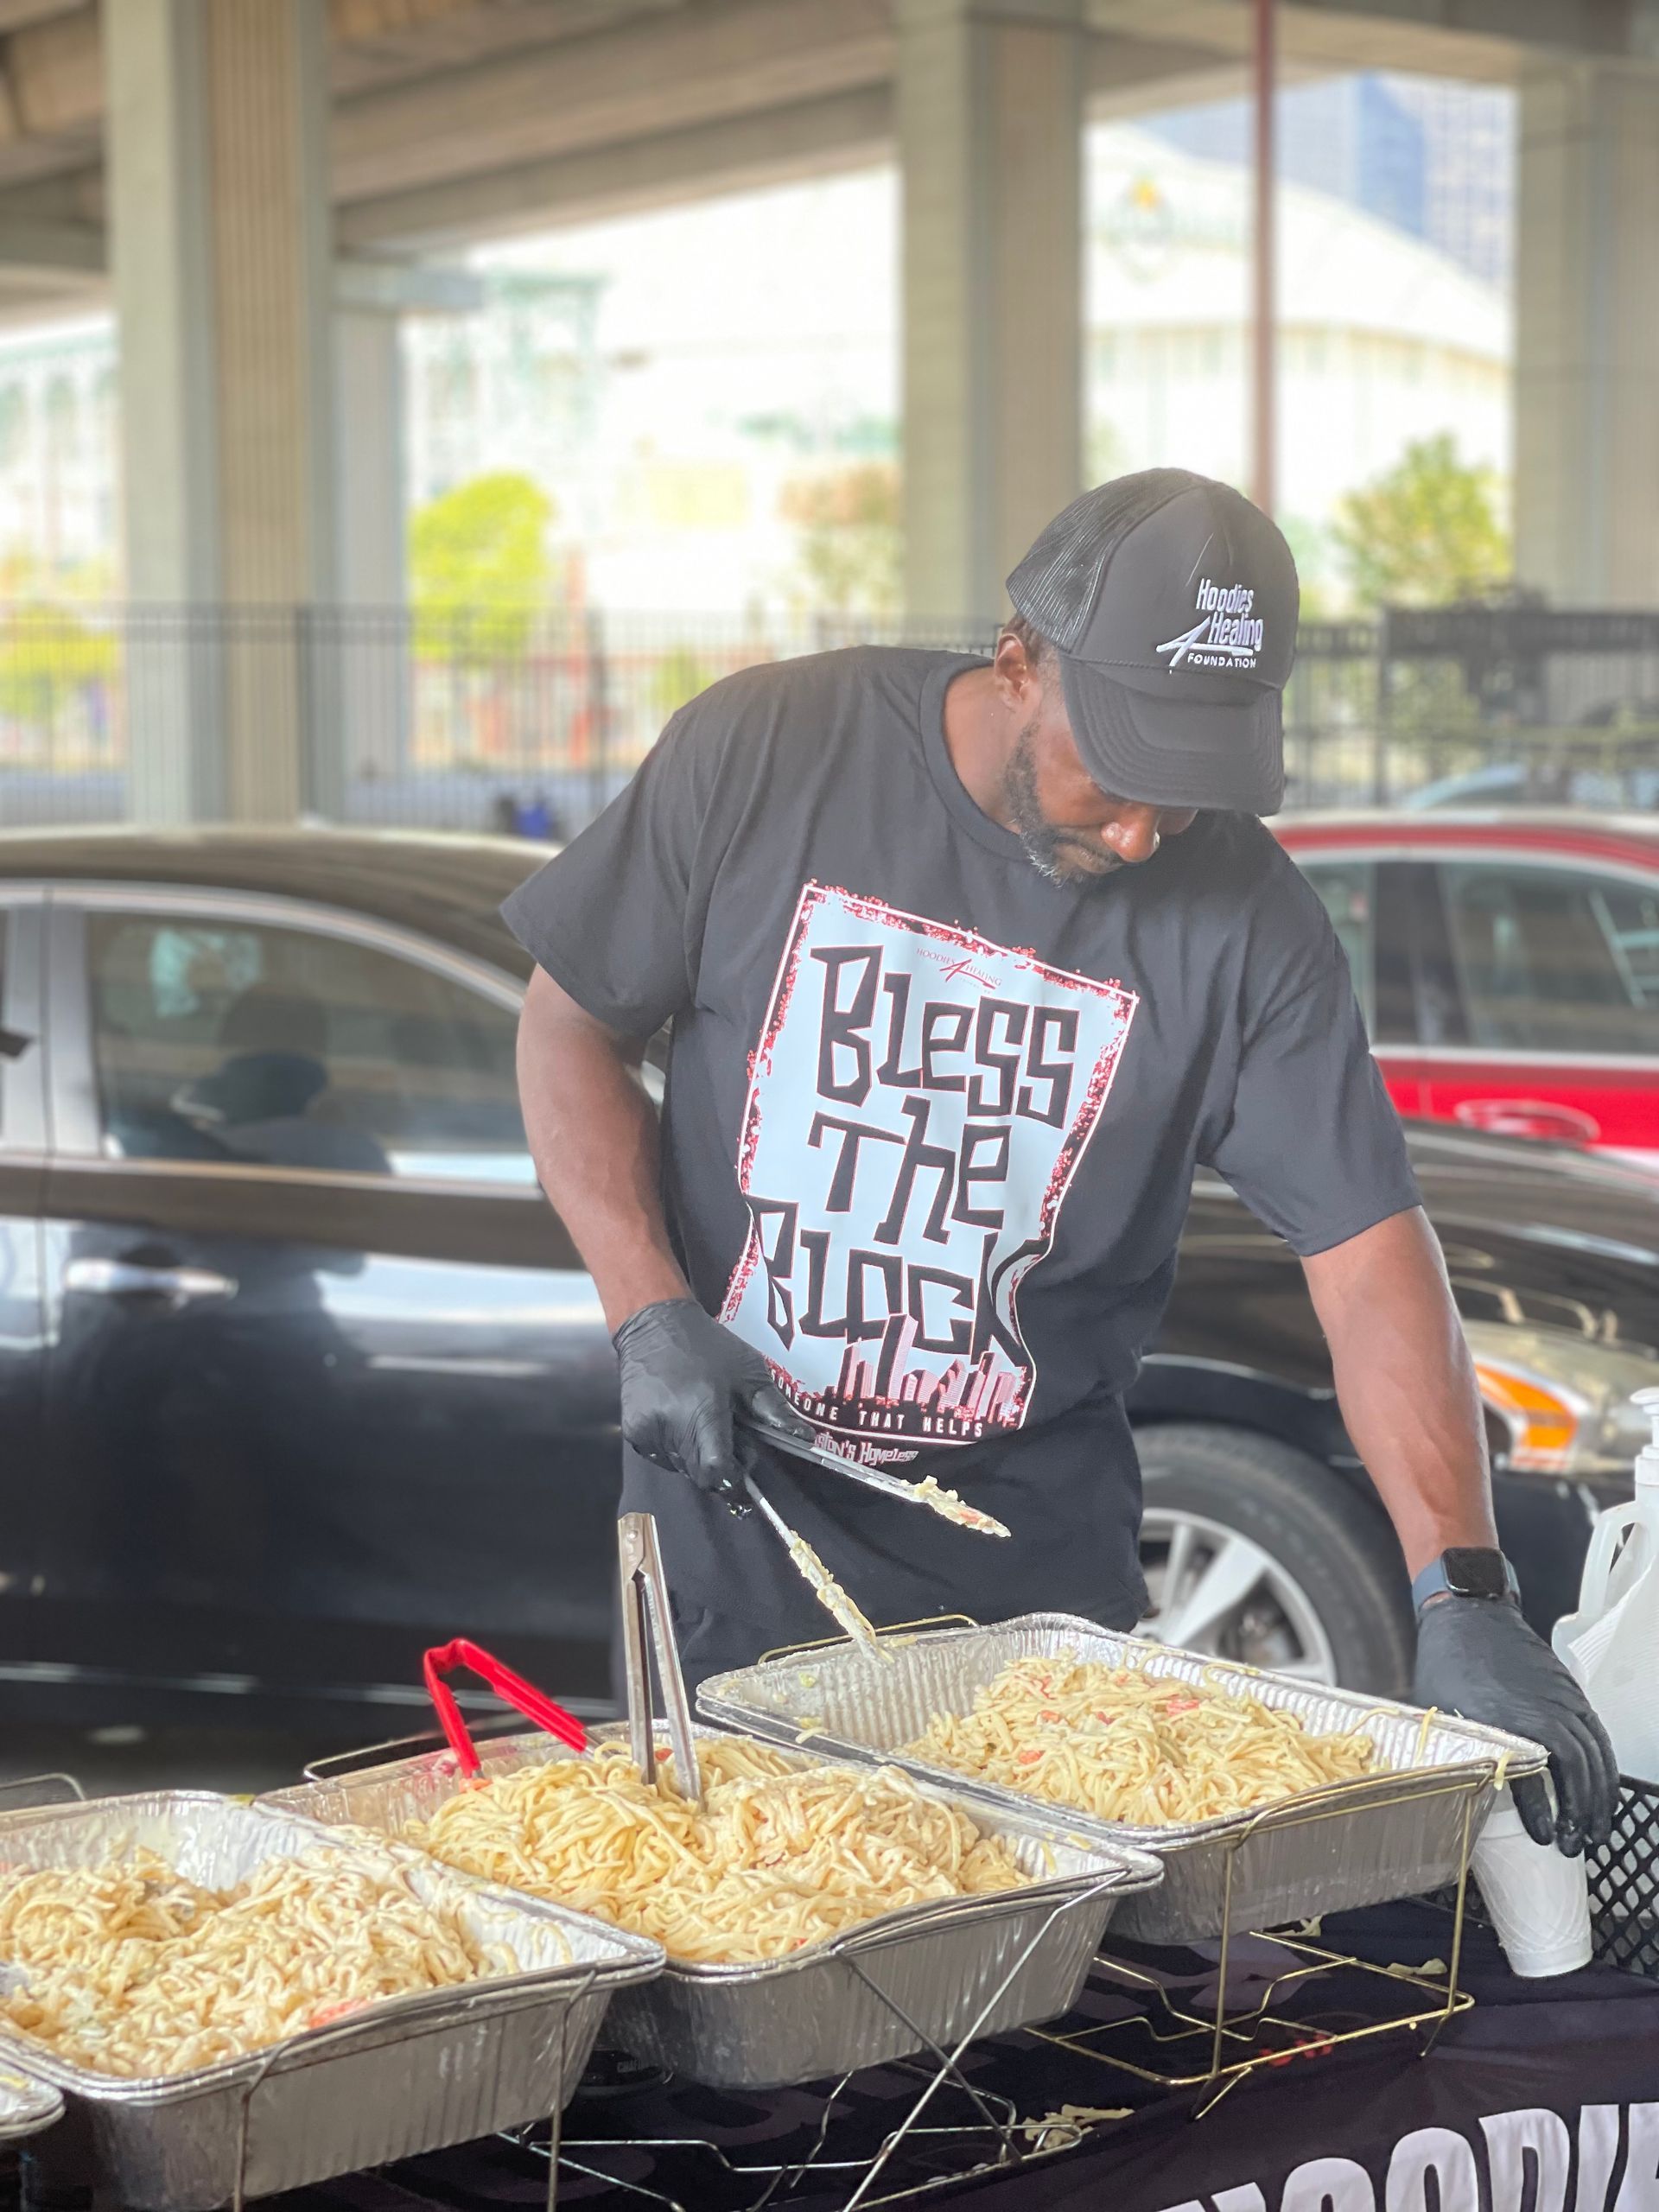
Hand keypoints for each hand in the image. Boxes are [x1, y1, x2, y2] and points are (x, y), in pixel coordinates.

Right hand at [612, 1297, 812, 1494]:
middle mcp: (670, 1425)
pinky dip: (676, 1448)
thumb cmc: (708, 1346)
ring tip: (701, 1421)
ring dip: (697, 1456)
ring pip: (681, 1467)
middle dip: (719, 1467)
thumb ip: (773, 1409)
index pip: (715, 1470)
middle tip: (728, 1435)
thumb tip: (805, 1438)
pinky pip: (662, 1457)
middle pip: (700, 1475)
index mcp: (701, 1410)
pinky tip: (680, 1420)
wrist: (653, 1324)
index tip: (744, 1465)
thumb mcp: (749, 1370)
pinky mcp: (632, 1431)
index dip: (734, 1477)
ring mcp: (647, 1431)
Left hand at [1413, 1596, 1618, 1855]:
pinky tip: (1603, 1790)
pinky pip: (1598, 1735)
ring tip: (1594, 1830)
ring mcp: (1563, 1699)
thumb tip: (1449, 1794)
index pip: (1533, 1772)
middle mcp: (1542, 1708)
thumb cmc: (1448, 1663)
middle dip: (1580, 1812)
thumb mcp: (1439, 1712)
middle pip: (1576, 1767)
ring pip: (1594, 1754)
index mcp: (1504, 1716)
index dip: (1541, 1809)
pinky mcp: (1572, 1693)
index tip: (1545, 1836)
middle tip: (1574, 1844)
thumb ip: (1451, 1751)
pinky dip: (1606, 1767)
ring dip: (1599, 1797)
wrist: (1469, 1615)